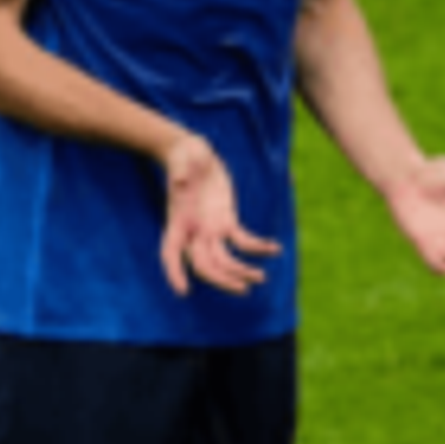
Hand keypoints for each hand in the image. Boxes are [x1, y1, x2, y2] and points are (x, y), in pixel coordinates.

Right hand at [159, 134, 281, 296]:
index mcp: (177, 220)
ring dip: (242, 270)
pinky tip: (274, 249)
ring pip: (224, 260)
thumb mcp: (181, 158)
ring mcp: (210, 230)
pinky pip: (243, 241)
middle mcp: (193, 231)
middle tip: (243, 288)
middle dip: (222, 279)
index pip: (170, 253)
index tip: (183, 291)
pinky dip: (258, 247)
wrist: (194, 153)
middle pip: (204, 265)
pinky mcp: (227, 222)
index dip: (174, 272)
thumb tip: (179, 183)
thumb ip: (178, 172)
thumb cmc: (183, 155)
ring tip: (261, 277)